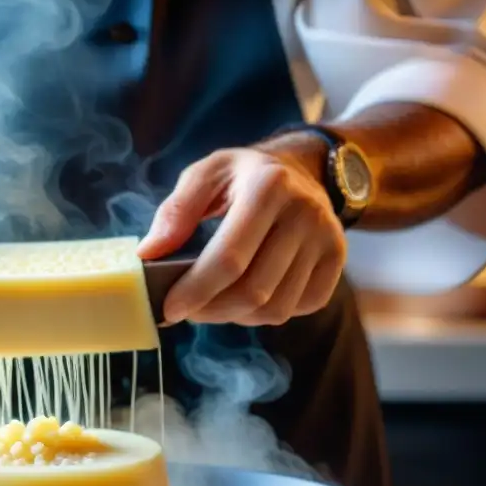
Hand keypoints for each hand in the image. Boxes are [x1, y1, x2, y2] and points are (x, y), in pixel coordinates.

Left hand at [136, 141, 346, 325]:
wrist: (302, 169)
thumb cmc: (242, 177)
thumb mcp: (205, 175)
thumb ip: (175, 212)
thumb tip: (149, 254)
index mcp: (268, 186)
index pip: (230, 258)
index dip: (196, 290)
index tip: (169, 308)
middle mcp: (305, 213)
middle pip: (254, 291)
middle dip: (212, 310)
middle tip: (186, 310)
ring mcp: (327, 238)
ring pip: (276, 308)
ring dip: (236, 316)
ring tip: (213, 303)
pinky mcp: (336, 260)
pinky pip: (297, 309)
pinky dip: (265, 315)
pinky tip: (246, 298)